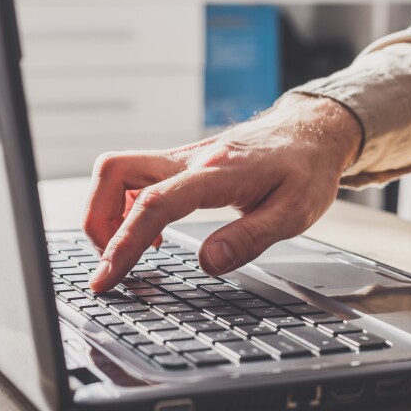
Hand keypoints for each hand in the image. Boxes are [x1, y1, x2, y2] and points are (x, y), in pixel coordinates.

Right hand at [83, 94, 361, 291]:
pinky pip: (137, 178)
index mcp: (217, 172)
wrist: (311, 133)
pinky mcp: (182, 162)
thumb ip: (249, 239)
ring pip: (118, 172)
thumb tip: (207, 263)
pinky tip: (152, 233)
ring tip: (129, 251)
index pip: (155, 204)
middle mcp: (191, 158)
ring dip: (109, 212)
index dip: (124, 243)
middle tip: (110, 263)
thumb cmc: (305, 170)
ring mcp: (182, 157)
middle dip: (98, 221)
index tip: (107, 277)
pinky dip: (129, 207)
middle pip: (114, 172)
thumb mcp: (293, 214)